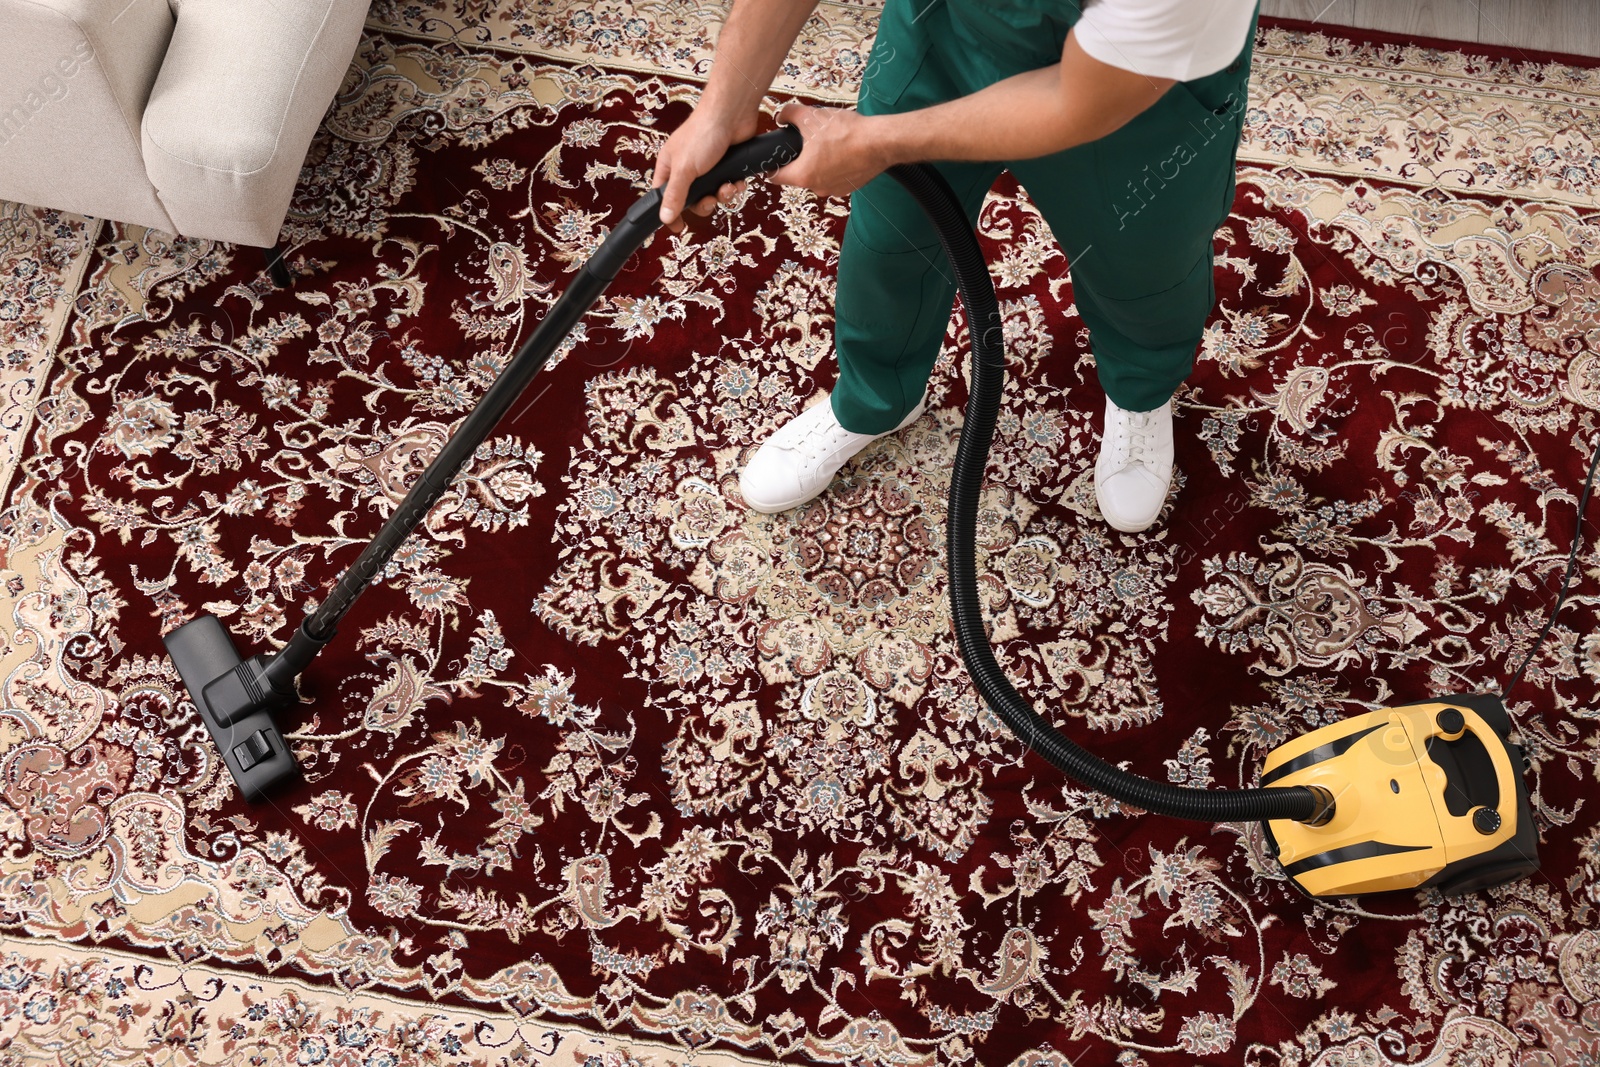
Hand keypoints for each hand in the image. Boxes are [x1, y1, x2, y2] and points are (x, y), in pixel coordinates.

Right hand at [654, 108, 758, 231]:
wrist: (732, 113)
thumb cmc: (702, 133)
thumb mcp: (684, 169)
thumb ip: (675, 195)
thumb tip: (664, 217)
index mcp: (669, 167)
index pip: (663, 197)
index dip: (670, 212)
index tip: (678, 227)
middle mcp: (686, 168)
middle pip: (691, 200)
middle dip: (704, 204)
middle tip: (710, 200)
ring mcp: (707, 168)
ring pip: (712, 195)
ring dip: (722, 196)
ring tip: (727, 187)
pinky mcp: (726, 166)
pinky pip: (727, 186)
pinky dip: (733, 187)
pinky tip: (737, 181)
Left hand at [768, 102, 888, 197]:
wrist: (879, 142)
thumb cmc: (847, 132)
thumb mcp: (811, 116)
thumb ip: (790, 114)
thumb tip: (782, 116)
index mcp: (803, 175)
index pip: (775, 177)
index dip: (771, 166)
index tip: (774, 159)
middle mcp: (817, 187)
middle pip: (798, 175)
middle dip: (800, 159)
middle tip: (807, 142)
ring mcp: (834, 189)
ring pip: (818, 176)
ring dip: (819, 163)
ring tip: (829, 144)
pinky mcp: (849, 188)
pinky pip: (835, 177)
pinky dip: (836, 166)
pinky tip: (843, 151)